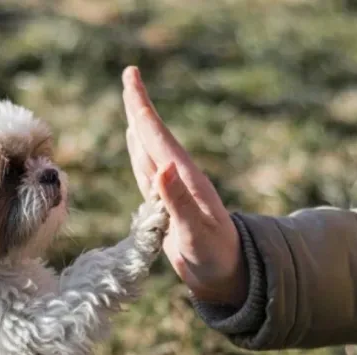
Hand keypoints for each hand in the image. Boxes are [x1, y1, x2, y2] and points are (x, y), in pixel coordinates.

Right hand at [121, 66, 247, 306]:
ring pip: (148, 151)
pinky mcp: (166, 206)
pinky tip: (137, 146)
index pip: (157, 136)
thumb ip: (178, 201)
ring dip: (138, 128)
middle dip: (139, 107)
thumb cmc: (216, 258)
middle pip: (153, 136)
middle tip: (129, 76)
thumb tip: (160, 167)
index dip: (141, 106)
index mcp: (185, 179)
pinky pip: (147, 172)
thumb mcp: (196, 232)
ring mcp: (172, 191)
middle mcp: (178, 179)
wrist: (228, 277)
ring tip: (131, 106)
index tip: (131, 75)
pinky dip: (139, 155)